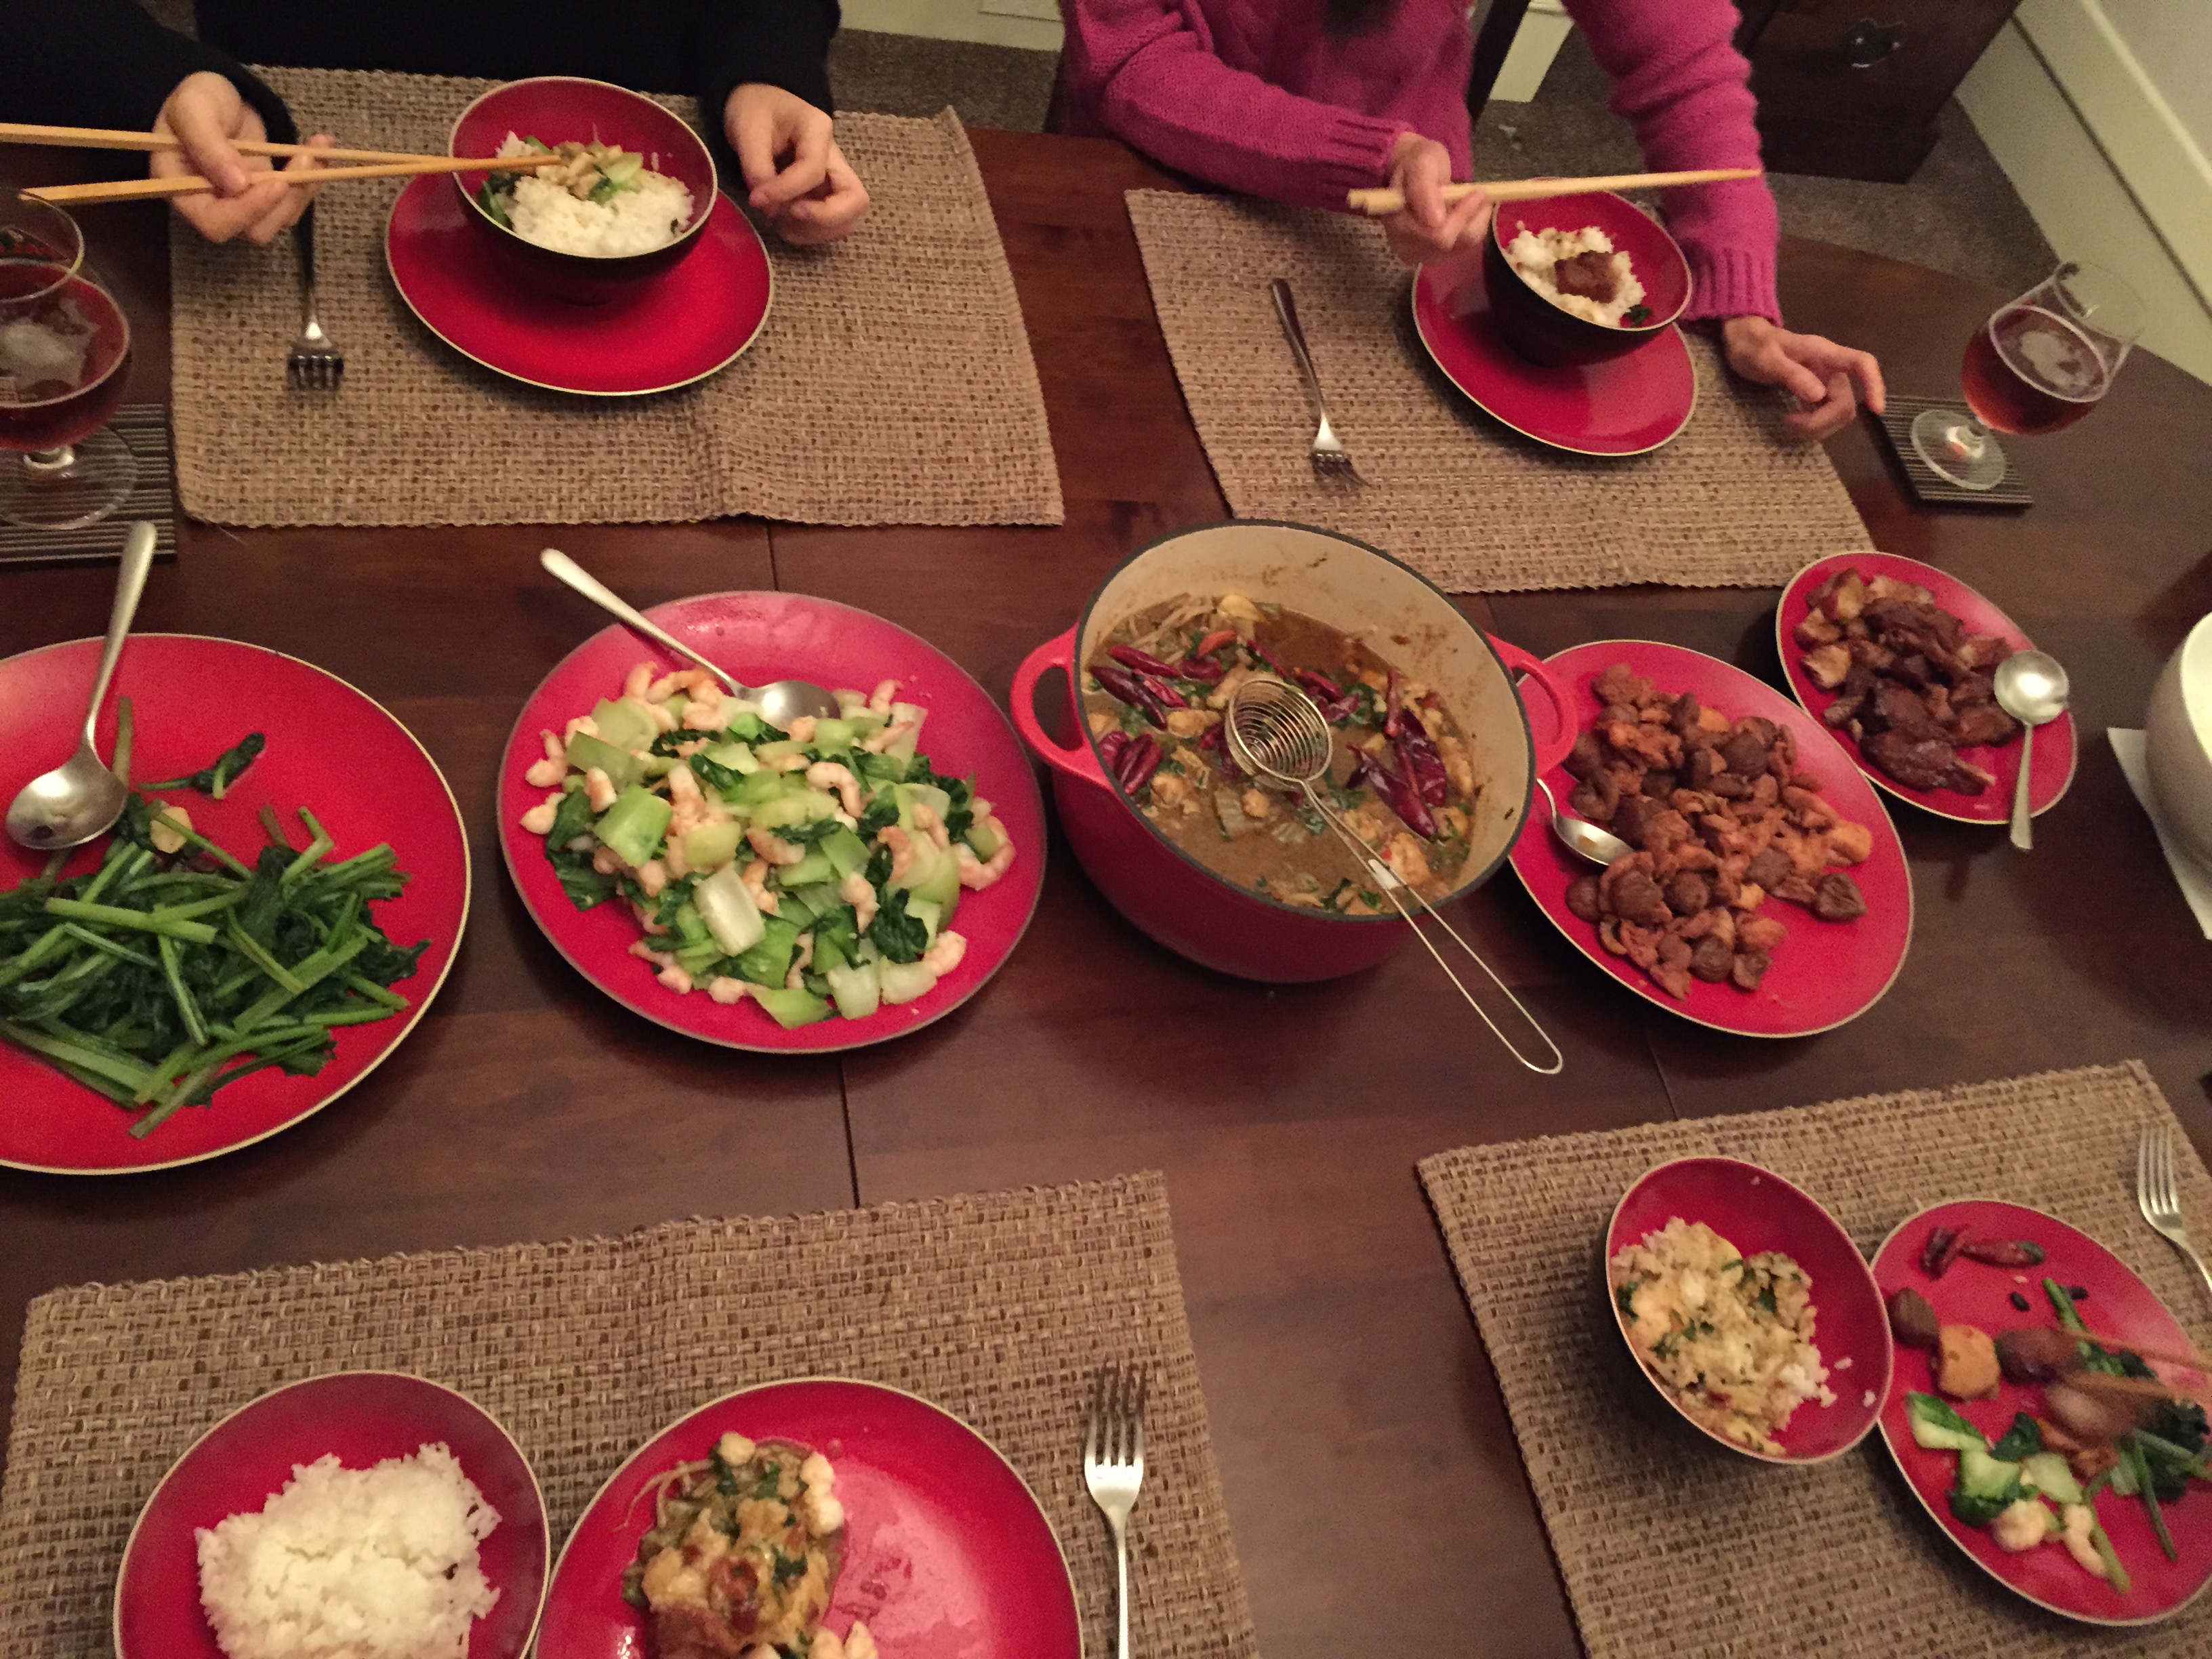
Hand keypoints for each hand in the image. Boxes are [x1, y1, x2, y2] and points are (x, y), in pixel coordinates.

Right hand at [152, 72, 327, 244]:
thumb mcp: (194, 110)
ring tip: (316, 149)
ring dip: (304, 188)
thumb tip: (238, 186)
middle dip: (285, 199)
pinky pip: (294, 201)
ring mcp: (244, 204)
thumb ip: (209, 145)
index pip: (216, 223)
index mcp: (183, 191)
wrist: (217, 95)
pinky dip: (312, 178)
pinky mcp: (267, 194)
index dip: (248, 211)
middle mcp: (214, 206)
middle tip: (305, 158)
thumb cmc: (194, 100)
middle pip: (255, 229)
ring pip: (280, 218)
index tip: (276, 183)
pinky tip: (320, 149)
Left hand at [723, 83, 869, 245]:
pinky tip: (782, 221)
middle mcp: (835, 158)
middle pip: (855, 200)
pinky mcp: (824, 197)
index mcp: (818, 130)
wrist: (759, 106)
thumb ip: (756, 166)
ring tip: (779, 218)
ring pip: (846, 220)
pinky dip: (806, 233)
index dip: (786, 191)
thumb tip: (766, 204)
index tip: (757, 198)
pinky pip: (828, 227)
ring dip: (813, 230)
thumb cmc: (755, 111)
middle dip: (823, 218)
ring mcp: (833, 181)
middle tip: (788, 215)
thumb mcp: (747, 129)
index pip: (814, 170)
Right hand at [1378, 132, 1489, 265]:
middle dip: (1468, 216)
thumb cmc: (1417, 163)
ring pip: (1458, 248)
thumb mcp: (1421, 164)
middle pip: (1446, 243)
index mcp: (1396, 222)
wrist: (1413, 172)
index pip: (1433, 234)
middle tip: (1479, 193)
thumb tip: (1435, 221)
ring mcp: (1418, 254)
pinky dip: (1473, 228)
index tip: (1476, 191)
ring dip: (1473, 222)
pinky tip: (1470, 212)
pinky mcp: (1433, 257)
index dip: (1459, 215)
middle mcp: (1403, 245)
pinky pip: (1463, 249)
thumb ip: (1423, 188)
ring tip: (1475, 199)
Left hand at [1721, 315, 1886, 439]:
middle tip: (1790, 422)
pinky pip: (1823, 414)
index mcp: (1824, 354)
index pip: (1861, 364)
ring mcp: (1823, 381)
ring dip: (1817, 426)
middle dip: (1823, 421)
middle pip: (1845, 402)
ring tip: (1788, 421)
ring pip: (1836, 412)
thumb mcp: (1767, 359)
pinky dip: (1812, 424)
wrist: (1743, 339)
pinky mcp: (1813, 393)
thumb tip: (1819, 396)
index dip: (1874, 384)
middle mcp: (1829, 368)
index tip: (1876, 410)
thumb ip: (1792, 375)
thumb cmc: (1754, 345)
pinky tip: (1792, 420)